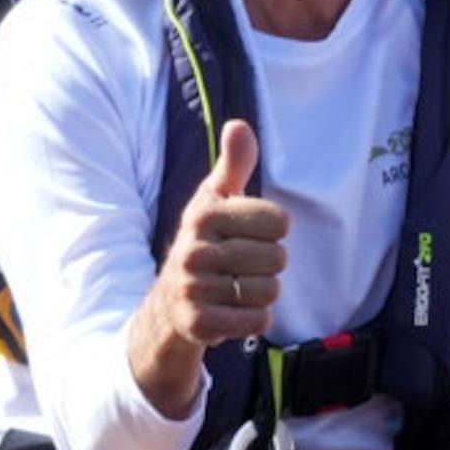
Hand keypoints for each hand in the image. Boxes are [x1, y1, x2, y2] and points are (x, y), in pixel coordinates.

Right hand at [132, 119, 285, 418]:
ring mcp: (193, 289)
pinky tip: (234, 309)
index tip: (252, 233)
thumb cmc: (206, 241)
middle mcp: (193, 250)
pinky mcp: (199, 324)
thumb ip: (234, 164)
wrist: (170, 302)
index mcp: (203, 215)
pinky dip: (255, 318)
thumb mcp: (215, 200)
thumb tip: (239, 125)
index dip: (275, 230)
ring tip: (237, 286)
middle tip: (244, 265)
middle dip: (270, 264)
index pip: (279, 222)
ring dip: (263, 292)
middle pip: (278, 258)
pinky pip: (257, 321)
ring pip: (270, 291)